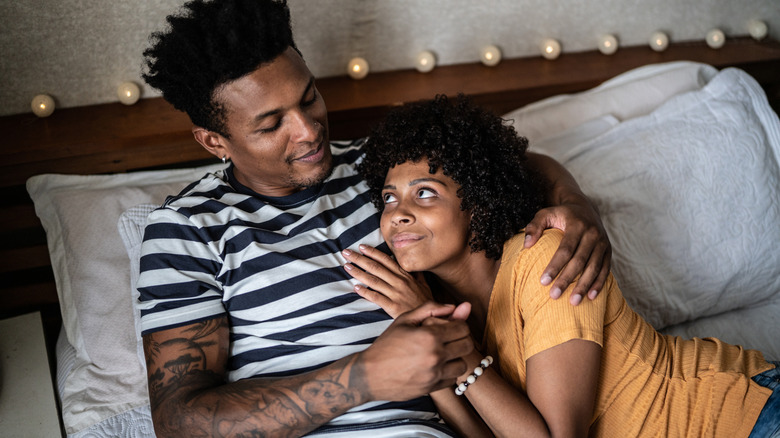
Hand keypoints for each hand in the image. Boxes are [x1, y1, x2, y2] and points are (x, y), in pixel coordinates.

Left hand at [343, 245, 432, 317]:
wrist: (430, 320)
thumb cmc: (425, 302)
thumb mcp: (424, 285)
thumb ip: (417, 275)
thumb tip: (413, 266)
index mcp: (405, 275)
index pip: (386, 260)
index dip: (373, 252)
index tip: (361, 247)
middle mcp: (399, 282)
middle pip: (376, 267)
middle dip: (360, 258)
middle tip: (346, 253)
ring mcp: (396, 294)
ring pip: (374, 280)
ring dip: (359, 273)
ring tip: (347, 267)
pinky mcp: (393, 306)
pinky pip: (376, 297)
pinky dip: (365, 292)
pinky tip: (355, 288)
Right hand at [356, 302, 473, 401]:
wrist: (370, 374)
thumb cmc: (387, 344)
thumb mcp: (405, 320)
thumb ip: (431, 308)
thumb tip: (455, 306)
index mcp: (429, 336)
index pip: (463, 328)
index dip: (458, 324)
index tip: (448, 326)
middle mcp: (435, 356)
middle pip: (467, 345)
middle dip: (460, 339)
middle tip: (448, 338)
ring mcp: (435, 374)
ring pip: (463, 364)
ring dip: (456, 358)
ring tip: (442, 353)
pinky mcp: (432, 388)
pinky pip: (453, 379)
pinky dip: (448, 372)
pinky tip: (435, 366)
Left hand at [524, 197, 611, 304]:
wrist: (585, 207)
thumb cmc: (561, 214)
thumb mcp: (545, 213)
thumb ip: (534, 226)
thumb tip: (526, 245)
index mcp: (577, 225)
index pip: (565, 249)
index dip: (555, 266)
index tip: (543, 281)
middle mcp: (592, 234)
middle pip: (579, 261)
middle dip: (567, 280)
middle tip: (554, 296)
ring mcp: (603, 243)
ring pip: (594, 268)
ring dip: (584, 286)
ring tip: (573, 302)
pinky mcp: (609, 250)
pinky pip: (605, 269)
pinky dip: (599, 283)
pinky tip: (591, 296)